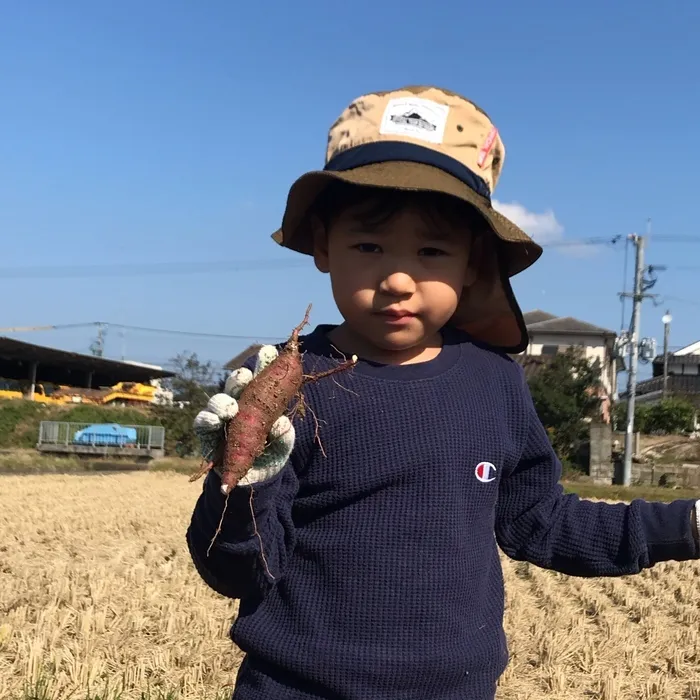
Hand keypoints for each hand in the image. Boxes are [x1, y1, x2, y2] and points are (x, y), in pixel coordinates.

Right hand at [193, 345, 294, 486]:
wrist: (252, 483)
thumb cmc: (269, 457)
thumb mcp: (283, 446)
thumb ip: (285, 435)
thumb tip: (281, 422)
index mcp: (258, 403)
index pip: (259, 379)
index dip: (262, 364)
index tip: (269, 353)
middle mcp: (239, 406)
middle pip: (237, 385)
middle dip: (241, 377)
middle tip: (247, 376)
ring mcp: (222, 420)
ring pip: (218, 401)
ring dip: (223, 401)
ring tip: (231, 407)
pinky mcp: (208, 435)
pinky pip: (204, 423)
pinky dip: (209, 418)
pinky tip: (217, 419)